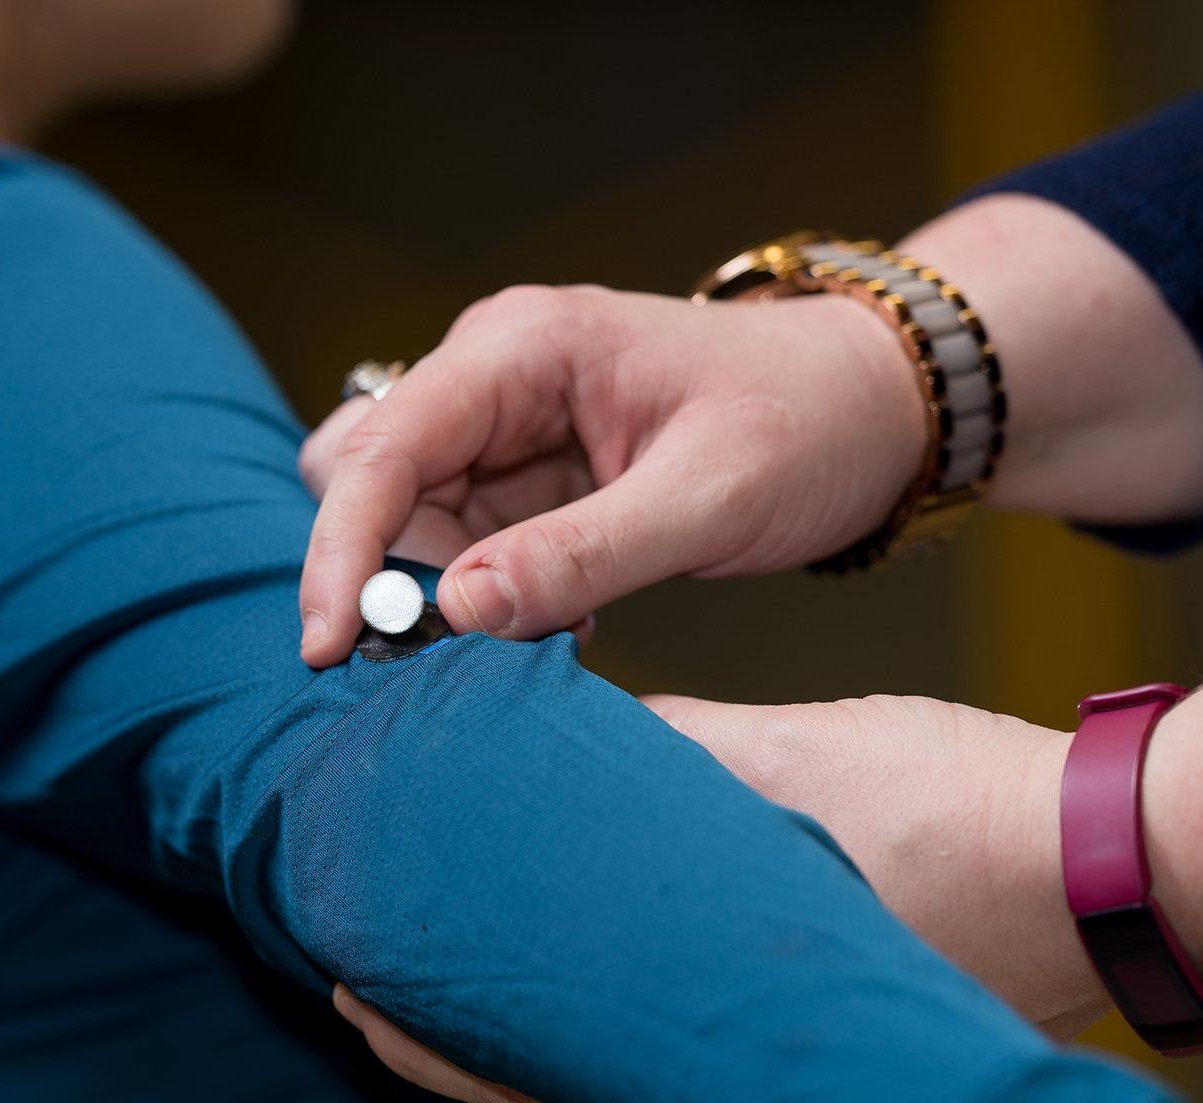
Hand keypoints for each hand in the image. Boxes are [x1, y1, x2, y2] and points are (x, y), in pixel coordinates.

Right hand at [296, 286, 926, 663]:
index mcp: (520, 348)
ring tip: (556, 629)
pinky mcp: (520, 478)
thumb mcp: (707, 498)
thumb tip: (455, 612)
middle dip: (385, 574)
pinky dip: (486, 600)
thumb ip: (583, 553)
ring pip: (402, 525)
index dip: (341, 548)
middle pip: (362, 482)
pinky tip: (566, 618)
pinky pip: (456, 548)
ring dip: (443, 596)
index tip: (328, 645)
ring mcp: (499, 428)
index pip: (379, 448)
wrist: (873, 403)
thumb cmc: (806, 421)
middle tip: (455, 655)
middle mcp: (489, 377)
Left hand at [332, 693, 1109, 1102]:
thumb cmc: (938, 806)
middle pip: (537, 1076)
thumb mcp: (769, 756)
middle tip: (360, 986)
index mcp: (686, 986)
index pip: (517, 1043)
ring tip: (435, 969)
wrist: (1094, 867)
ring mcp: (750, 1040)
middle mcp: (709, 1035)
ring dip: (510, 1026)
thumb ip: (650, 753)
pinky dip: (593, 1008)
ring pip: (595, 1064)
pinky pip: (660, 1037)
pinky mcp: (789, 1023)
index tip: (349, 979)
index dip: (420, 1020)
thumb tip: (540, 741)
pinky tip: (568, 946)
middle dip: (445, 1036)